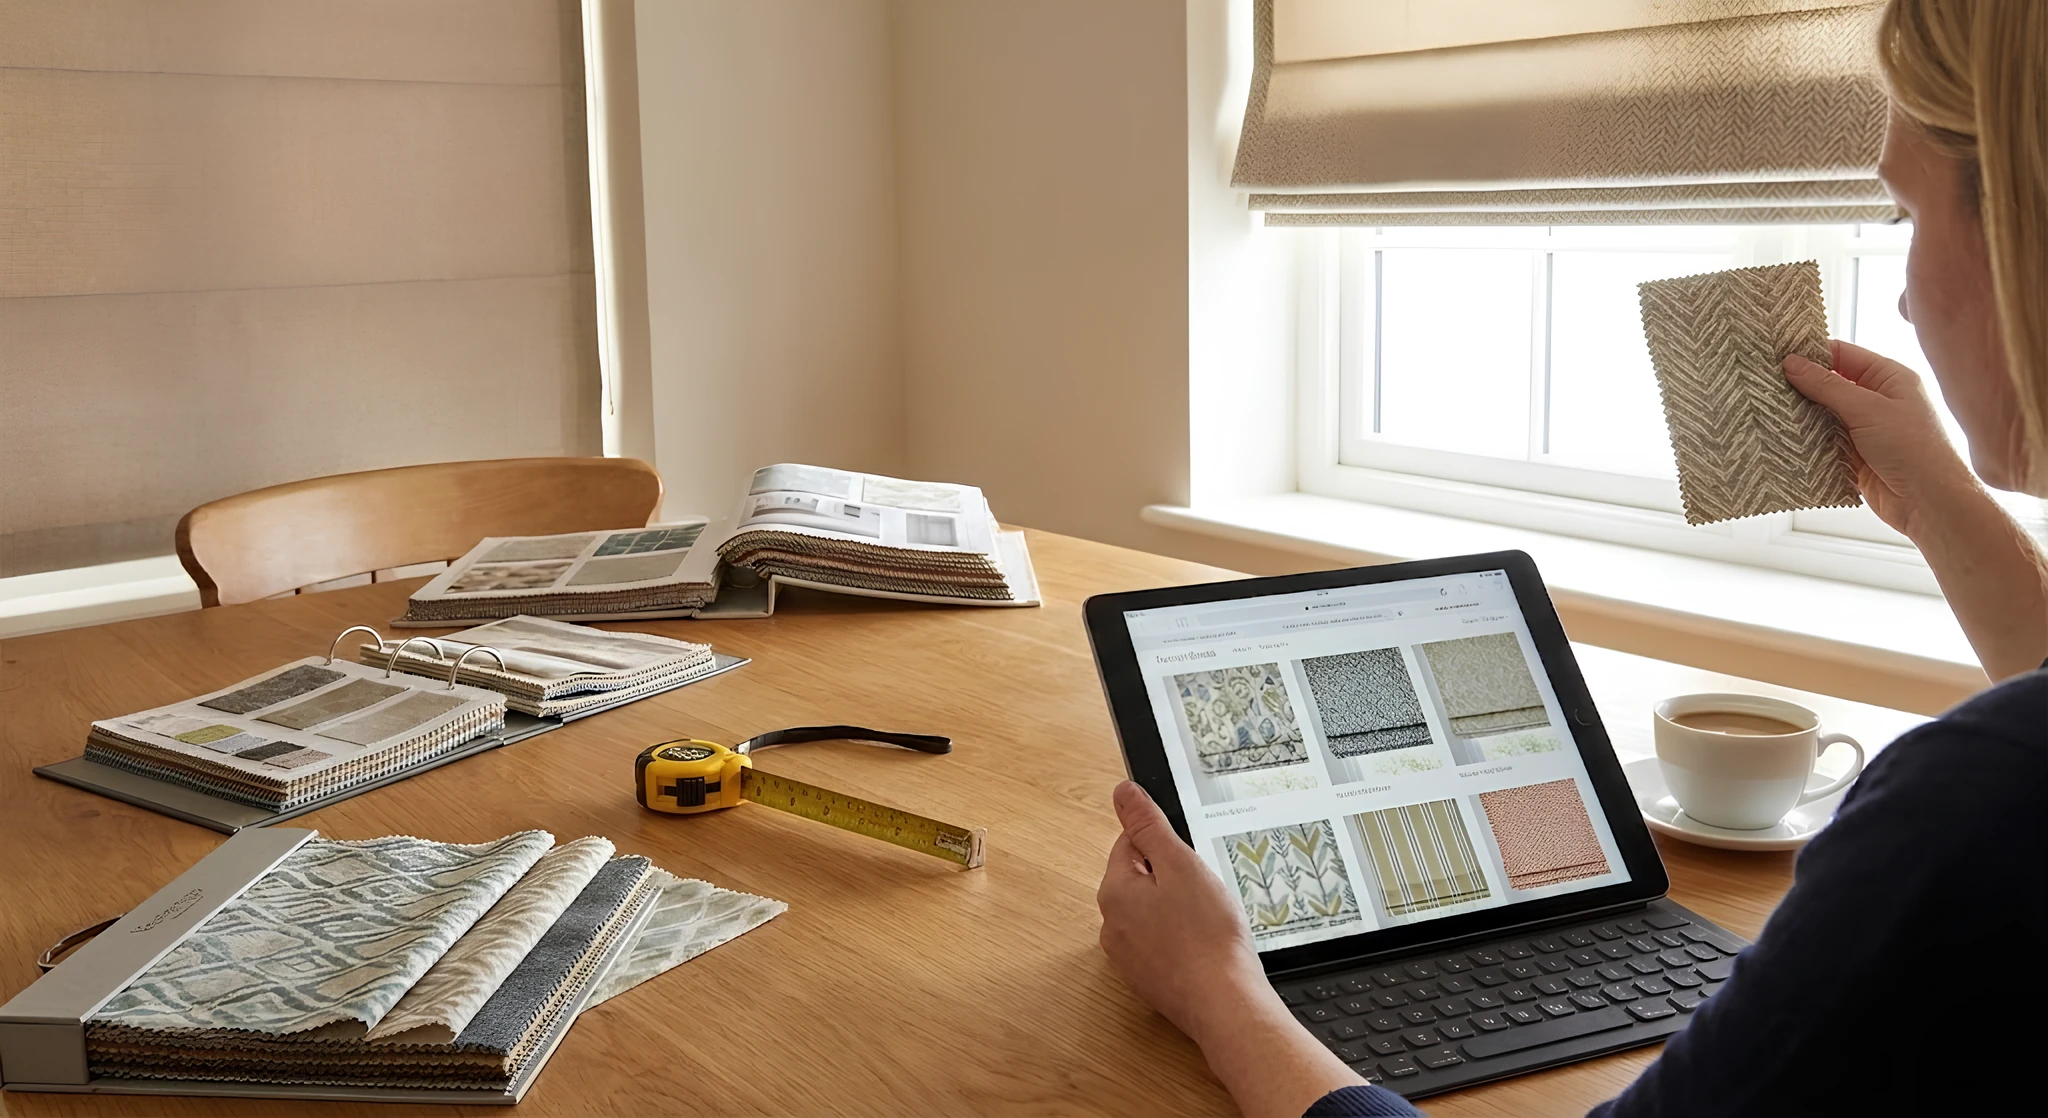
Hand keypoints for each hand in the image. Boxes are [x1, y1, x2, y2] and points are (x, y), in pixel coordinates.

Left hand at [1096, 781, 1267, 1042]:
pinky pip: (1163, 943)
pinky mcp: (1149, 979)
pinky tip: (1206, 945)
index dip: (1164, 845)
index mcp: (1114, 892)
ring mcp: (1129, 957)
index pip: (1129, 844)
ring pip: (1153, 913)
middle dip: (1172, 879)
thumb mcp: (1180, 864)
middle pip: (1140, 880)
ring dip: (1178, 909)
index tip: (1190, 858)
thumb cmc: (1207, 936)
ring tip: (1207, 921)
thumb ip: (1148, 826)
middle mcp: (1112, 925)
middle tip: (1204, 892)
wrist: (1225, 1003)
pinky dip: (1182, 939)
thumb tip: (1122, 792)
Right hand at [1783, 340, 1981, 538]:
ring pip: (1824, 413)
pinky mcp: (1854, 454)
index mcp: (1890, 378)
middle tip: (1766, 383)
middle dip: (1802, 385)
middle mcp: (1878, 400)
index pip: (1844, 354)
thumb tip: (1793, 363)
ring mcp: (1865, 428)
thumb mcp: (1868, 409)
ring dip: (1802, 414)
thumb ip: (1827, 386)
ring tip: (1768, 408)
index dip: (1812, 354)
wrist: (1928, 502)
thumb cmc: (1913, 450)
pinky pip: (1823, 440)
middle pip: (1831, 383)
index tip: (1778, 356)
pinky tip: (1784, 436)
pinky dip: (1806, 439)